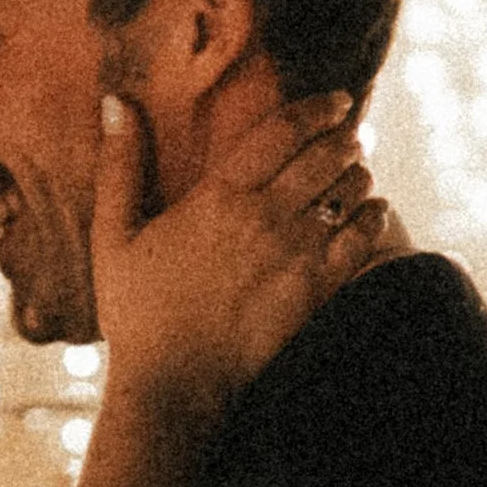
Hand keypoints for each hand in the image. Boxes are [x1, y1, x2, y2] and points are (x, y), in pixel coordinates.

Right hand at [91, 88, 404, 409]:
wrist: (174, 386)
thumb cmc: (137, 313)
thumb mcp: (113, 236)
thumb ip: (119, 167)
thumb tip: (116, 101)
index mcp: (217, 195)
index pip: (282, 131)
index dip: (316, 108)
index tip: (335, 100)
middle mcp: (263, 218)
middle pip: (323, 155)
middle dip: (344, 137)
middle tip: (350, 133)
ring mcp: (294, 255)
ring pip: (347, 192)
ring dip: (358, 173)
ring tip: (358, 169)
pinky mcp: (314, 292)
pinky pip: (361, 240)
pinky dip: (373, 217)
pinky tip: (373, 209)